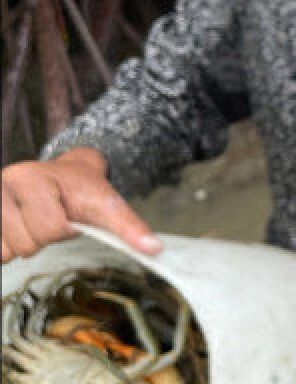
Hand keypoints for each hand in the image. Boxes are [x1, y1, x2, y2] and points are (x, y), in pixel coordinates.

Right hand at [1, 147, 161, 262]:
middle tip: (53, 219)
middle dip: (46, 237)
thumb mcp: (108, 203)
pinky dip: (8, 247)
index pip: (51, 228)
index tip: (70, 215)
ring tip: (36, 222)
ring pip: (7, 251)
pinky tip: (19, 228)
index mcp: (33, 178)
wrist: (64, 171)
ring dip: (26, 243)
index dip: (66, 229)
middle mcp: (5, 184)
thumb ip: (129, 226)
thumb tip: (154, 249)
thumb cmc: (83, 188)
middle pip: (27, 243)